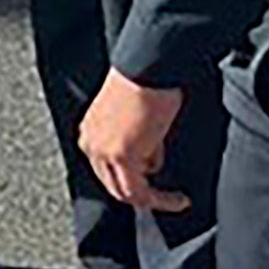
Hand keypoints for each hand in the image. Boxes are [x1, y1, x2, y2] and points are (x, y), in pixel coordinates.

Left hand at [82, 73, 194, 213]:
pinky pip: (138, 191)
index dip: (132, 180)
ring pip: (125, 191)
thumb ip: (138, 141)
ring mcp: (102, 151)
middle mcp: (90, 143)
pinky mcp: (120, 155)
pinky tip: (178, 199)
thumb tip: (151, 160)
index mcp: (91, 131)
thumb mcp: (136, 117)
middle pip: (112, 184)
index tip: (154, 186)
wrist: (147, 67)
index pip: (107, 168)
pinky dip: (159, 199)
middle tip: (167, 200)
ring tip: (175, 200)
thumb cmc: (147, 82)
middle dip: (141, 196)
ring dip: (153, 200)